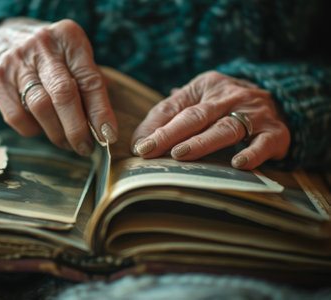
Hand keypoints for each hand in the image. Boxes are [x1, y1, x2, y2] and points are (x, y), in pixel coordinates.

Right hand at [0, 18, 117, 155]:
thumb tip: (106, 125)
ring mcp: (16, 61)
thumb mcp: (74, 54)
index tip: (108, 136)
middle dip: (77, 129)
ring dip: (57, 134)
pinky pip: (16, 116)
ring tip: (67, 143)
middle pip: (63, 95)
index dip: (101, 112)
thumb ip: (90, 82)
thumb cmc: (50, 53)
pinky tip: (40, 128)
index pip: (89, 80)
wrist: (1, 36)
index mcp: (68, 38)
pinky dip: (32, 129)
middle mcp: (42, 46)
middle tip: (86, 148)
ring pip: (40, 107)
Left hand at [131, 71, 289, 168]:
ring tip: (180, 154)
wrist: (280, 102)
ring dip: (201, 142)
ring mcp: (254, 113)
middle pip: (196, 116)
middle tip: (149, 149)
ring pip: (224, 128)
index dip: (156, 126)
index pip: (175, 106)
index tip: (139, 145)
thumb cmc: (227, 106)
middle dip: (169, 134)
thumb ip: (170, 115)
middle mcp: (230, 96)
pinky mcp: (275, 132)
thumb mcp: (199, 100)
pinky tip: (237, 164)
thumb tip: (139, 139)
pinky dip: (251, 153)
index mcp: (206, 86)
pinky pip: (263, 143)